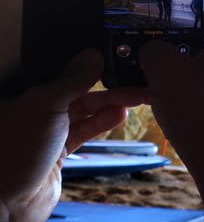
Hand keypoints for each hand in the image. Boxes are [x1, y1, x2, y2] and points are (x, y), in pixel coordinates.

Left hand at [0, 50, 146, 220]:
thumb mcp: (46, 105)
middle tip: (136, 83)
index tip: (116, 62)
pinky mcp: (59, 153)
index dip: (91, 67)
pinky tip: (119, 115)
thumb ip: (72, 80)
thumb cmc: (15, 152)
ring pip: (86, 112)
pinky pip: (86, 131)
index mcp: (27, 95)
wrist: (9, 203)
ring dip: (111, 105)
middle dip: (108, 88)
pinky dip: (103, 122)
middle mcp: (37, 111)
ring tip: (136, 98)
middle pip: (79, 92)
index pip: (65, 74)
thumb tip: (92, 55)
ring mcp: (48, 133)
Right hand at [140, 0, 203, 221]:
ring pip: (199, 44)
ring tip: (152, 23)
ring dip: (178, 35)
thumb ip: (154, 48)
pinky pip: (193, 68)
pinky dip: (173, 65)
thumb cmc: (199, 108)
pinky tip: (145, 69)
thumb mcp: (166, 70)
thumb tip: (152, 49)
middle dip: (189, 3)